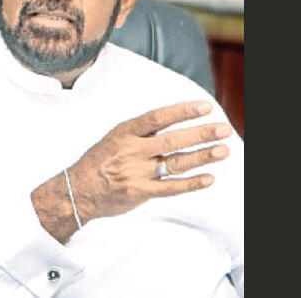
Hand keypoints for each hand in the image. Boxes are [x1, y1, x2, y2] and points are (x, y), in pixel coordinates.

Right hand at [32, 101, 231, 242]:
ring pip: (176, 163)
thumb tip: (172, 120)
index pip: (159, 118)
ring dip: (202, 156)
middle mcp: (133, 151)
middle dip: (201, 134)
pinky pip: (170, 188)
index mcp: (126, 132)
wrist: (77, 191)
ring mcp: (137, 172)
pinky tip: (208, 179)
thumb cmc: (99, 162)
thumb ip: (141, 132)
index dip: (183, 111)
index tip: (205, 107)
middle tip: (223, 129)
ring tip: (223, 150)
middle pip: (173, 140)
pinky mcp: (140, 192)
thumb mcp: (114, 137)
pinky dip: (191, 184)